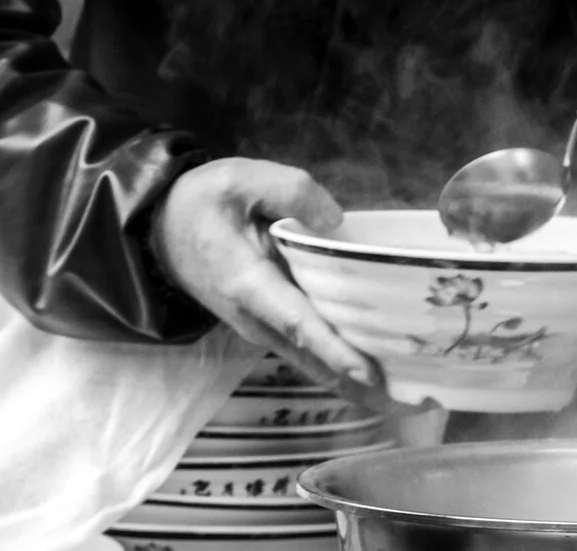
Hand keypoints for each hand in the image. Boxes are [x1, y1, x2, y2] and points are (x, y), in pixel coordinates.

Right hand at [150, 157, 413, 413]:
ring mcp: (259, 330)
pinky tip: (380, 373)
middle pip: (313, 358)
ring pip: (313, 364)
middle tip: (420, 399)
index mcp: (247, 283)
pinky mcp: (266, 328)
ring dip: (357, 382)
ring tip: (412, 396)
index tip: (370, 373)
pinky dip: (341, 367)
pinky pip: (307, 354)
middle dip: (363, 382)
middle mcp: (254, 319)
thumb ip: (291, 190)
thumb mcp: (239, 178)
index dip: (334, 348)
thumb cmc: (198, 203)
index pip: (297, 321)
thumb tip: (337, 221)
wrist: (155, 230)